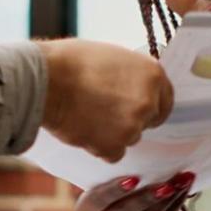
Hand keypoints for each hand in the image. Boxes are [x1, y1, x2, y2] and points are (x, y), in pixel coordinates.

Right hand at [35, 39, 174, 161]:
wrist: (45, 80)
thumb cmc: (71, 61)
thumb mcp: (113, 58)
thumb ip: (131, 76)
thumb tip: (132, 87)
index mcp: (153, 75)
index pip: (165, 100)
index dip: (150, 105)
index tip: (136, 107)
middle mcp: (148, 102)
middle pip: (146, 121)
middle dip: (128, 119)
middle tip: (103, 110)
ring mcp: (132, 127)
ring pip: (129, 138)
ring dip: (113, 133)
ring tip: (87, 116)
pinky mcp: (113, 146)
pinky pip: (113, 153)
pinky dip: (99, 146)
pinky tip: (83, 129)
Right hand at [75, 173, 193, 210]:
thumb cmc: (102, 196)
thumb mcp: (96, 185)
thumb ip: (107, 174)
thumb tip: (133, 155)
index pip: (99, 200)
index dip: (115, 190)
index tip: (132, 180)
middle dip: (149, 198)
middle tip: (167, 185)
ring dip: (169, 199)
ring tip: (182, 181)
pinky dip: (175, 204)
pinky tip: (183, 189)